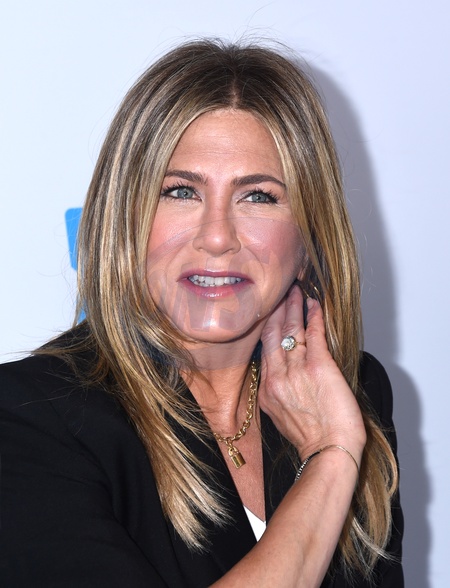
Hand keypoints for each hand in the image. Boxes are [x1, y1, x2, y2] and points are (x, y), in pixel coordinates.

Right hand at [258, 285, 365, 462]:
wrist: (329, 451)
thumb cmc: (311, 439)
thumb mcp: (281, 417)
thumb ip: (277, 394)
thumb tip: (281, 380)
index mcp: (267, 389)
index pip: (263, 350)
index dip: (266, 328)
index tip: (268, 314)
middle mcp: (277, 376)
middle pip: (272, 334)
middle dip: (275, 310)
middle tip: (279, 293)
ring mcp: (296, 369)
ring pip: (291, 329)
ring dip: (293, 307)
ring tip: (296, 292)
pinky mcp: (319, 365)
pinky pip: (313, 333)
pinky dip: (313, 316)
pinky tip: (313, 304)